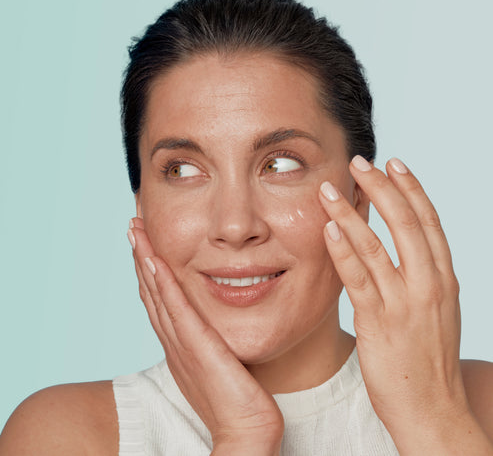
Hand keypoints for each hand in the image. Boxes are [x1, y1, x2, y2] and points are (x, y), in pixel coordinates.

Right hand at [127, 218, 283, 451]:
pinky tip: (155, 260)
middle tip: (133, 226)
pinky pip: (177, 310)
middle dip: (141, 256)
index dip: (150, 269)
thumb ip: (215, 341)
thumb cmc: (239, 401)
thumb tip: (218, 325)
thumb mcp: (222, 363)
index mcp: (180, 344)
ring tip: (136, 231)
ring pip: (158, 295)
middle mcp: (174, 341)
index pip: (160, 299)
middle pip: (152, 291)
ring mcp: (182, 345)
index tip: (147, 240)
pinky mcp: (197, 349)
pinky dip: (164, 284)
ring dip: (145, 260)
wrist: (246, 433)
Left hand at [319, 156, 488, 453]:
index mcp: (444, 279)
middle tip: (360, 161)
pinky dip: (344, 250)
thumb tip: (404, 253)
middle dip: (382, 187)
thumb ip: (421, 280)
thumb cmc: (428, 361)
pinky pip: (360, 278)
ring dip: (351, 212)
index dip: (411, 189)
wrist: (433, 412)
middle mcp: (430, 284)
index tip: (394, 164)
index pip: (428, 222)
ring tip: (330, 188)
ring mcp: (406, 302)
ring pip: (378, 245)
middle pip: (406, 223)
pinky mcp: (381, 322)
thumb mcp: (435, 312)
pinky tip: (329, 229)